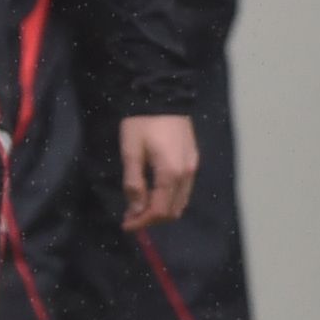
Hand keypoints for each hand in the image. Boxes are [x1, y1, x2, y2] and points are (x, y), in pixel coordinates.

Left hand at [115, 112, 200, 231]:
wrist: (161, 94)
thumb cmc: (142, 122)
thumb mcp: (131, 152)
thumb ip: (134, 183)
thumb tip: (136, 210)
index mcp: (171, 173)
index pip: (160, 210)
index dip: (142, 222)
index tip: (126, 225)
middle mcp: (187, 174)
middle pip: (173, 210)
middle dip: (152, 218)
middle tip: (131, 217)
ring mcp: (193, 166)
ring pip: (180, 201)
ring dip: (161, 209)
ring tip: (140, 207)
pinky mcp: (193, 159)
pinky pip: (184, 189)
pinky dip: (170, 198)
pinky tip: (154, 193)